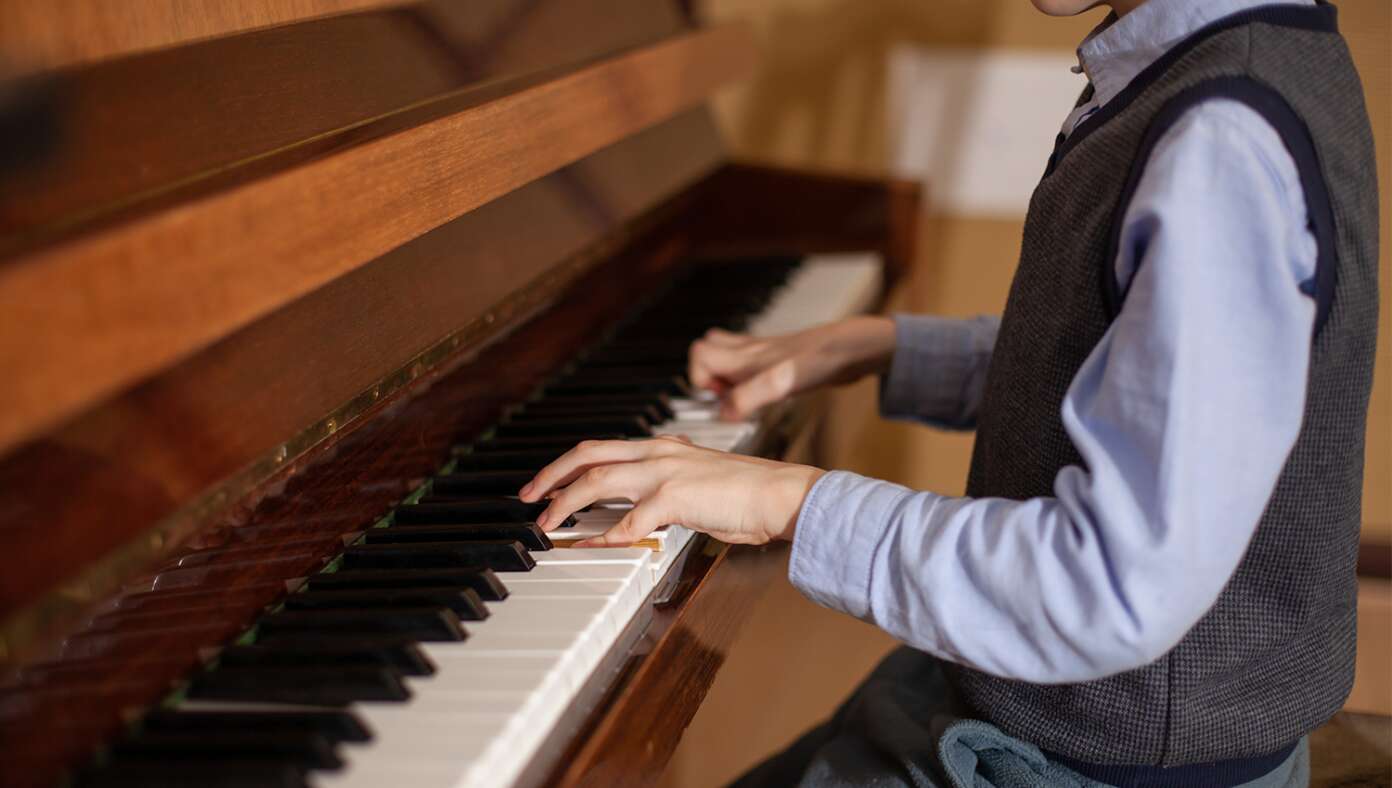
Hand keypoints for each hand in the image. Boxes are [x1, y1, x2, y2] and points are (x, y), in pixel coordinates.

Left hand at [518, 435, 824, 546]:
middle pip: (587, 455)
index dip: (568, 465)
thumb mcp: (701, 481)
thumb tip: (644, 511)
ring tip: (547, 523)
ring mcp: (665, 471)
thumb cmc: (749, 495)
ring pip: (597, 481)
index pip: (602, 448)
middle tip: (526, 497)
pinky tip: (591, 544)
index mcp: (664, 446)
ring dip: (566, 503)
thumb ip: (669, 489)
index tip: (547, 484)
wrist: (783, 494)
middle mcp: (658, 451)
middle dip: (550, 475)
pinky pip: (627, 520)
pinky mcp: (675, 496)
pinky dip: (603, 535)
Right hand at [688, 315, 895, 420]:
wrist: (854, 348)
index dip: (699, 379)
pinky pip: (753, 362)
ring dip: (728, 376)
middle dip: (709, 377)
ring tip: (743, 396)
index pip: (700, 354)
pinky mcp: (782, 360)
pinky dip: (751, 377)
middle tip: (727, 398)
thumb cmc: (820, 360)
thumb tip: (723, 413)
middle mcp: (751, 352)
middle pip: (710, 350)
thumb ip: (748, 397)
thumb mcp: (781, 383)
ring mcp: (766, 354)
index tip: (718, 399)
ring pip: (730, 354)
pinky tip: (767, 392)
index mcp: (745, 356)